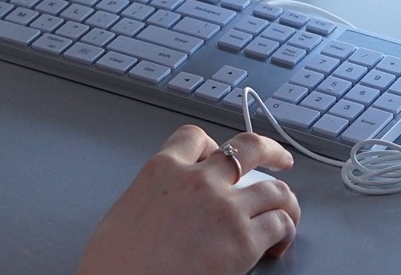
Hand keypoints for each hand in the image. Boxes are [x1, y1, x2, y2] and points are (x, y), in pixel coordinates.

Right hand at [76, 125, 299, 274]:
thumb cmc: (114, 266)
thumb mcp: (124, 214)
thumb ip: (151, 199)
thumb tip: (161, 209)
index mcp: (161, 171)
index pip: (194, 138)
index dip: (212, 144)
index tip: (220, 152)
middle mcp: (197, 181)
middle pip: (248, 147)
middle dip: (270, 150)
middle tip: (281, 159)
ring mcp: (225, 208)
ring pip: (274, 189)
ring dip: (284, 200)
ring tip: (286, 212)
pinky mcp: (244, 240)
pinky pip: (280, 224)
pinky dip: (285, 231)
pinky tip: (279, 243)